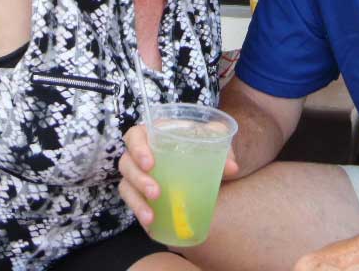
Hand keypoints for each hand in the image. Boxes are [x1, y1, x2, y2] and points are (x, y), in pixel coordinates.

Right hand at [117, 123, 239, 225]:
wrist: (200, 165)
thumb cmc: (200, 146)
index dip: (138, 148)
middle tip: (156, 192)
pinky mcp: (139, 193)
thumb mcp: (212, 142)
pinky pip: (132, 202)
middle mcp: (140, 153)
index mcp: (154, 134)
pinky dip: (139, 212)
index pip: (135, 136)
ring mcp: (138, 174)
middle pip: (126, 163)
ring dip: (136, 201)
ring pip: (126, 185)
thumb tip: (232, 167)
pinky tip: (150, 224)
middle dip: (138, 179)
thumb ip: (223, 148)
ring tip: (151, 216)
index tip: (150, 164)